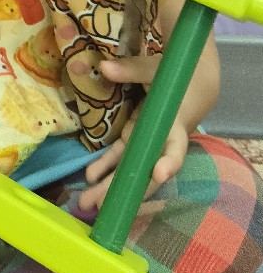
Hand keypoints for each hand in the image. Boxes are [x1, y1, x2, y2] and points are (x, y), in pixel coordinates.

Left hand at [77, 55, 188, 212]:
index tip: (159, 173)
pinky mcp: (134, 138)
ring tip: (85, 203)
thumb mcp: (157, 69)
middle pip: (144, 172)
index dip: (169, 162)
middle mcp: (160, 141)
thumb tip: (104, 67)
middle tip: (97, 205)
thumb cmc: (175, 78)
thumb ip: (133, 69)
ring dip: (107, 186)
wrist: (188, 85)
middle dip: (123, 190)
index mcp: (174, 125)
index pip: (175, 149)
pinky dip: (105, 166)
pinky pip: (119, 156)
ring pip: (128, 169)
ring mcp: (145, 142)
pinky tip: (89, 177)